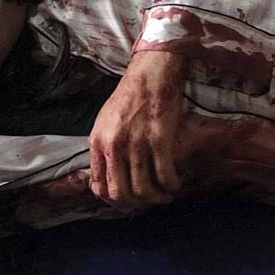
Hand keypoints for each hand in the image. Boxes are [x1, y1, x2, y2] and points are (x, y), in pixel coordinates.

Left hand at [88, 50, 185, 206]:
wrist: (151, 71)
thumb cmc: (130, 94)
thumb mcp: (106, 120)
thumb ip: (104, 146)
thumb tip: (106, 172)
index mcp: (98, 141)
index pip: (99, 186)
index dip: (114, 200)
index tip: (127, 199)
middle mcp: (115, 145)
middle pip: (121, 193)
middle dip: (136, 203)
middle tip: (148, 199)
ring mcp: (137, 143)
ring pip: (144, 189)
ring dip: (157, 197)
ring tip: (165, 194)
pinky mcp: (160, 139)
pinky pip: (165, 175)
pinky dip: (171, 185)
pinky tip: (175, 183)